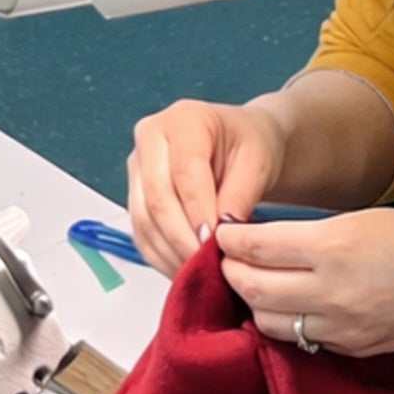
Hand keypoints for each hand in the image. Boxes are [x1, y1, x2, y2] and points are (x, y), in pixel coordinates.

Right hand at [126, 98, 287, 274]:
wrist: (239, 143)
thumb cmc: (248, 144)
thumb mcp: (258, 161)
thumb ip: (239, 195)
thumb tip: (221, 233)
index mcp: (184, 119)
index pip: (184, 173)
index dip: (197, 213)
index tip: (214, 244)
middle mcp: (151, 136)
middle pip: (157, 197)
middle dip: (182, 239)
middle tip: (206, 267)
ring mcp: (138, 165)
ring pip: (143, 219)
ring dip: (170, 253)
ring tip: (198, 274)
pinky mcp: (135, 193)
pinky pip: (140, 232)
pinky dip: (160, 256)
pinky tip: (183, 270)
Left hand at [215, 207, 393, 356]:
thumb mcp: (365, 219)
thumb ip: (314, 237)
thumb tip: (267, 244)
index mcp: (335, 247)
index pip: (258, 248)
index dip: (232, 241)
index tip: (222, 233)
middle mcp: (333, 293)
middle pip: (254, 291)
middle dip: (233, 274)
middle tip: (226, 260)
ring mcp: (344, 328)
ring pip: (271, 324)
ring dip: (255, 304)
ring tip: (254, 284)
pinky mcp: (356, 351)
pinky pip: (305, 341)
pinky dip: (288, 324)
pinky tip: (291, 307)